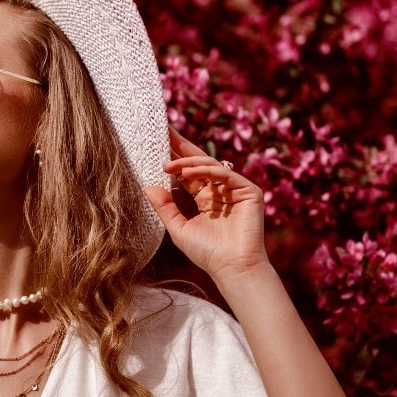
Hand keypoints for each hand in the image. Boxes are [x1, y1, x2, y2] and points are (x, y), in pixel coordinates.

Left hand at [144, 125, 270, 281]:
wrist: (231, 267)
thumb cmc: (207, 252)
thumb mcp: (178, 227)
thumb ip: (165, 206)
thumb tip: (147, 186)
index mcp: (204, 197)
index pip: (187, 172)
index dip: (173, 157)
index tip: (156, 140)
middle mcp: (219, 190)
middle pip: (198, 162)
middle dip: (180, 146)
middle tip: (162, 129)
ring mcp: (234, 189)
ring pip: (210, 165)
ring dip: (188, 162)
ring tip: (168, 164)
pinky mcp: (248, 191)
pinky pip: (225, 174)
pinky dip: (206, 171)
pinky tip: (188, 171)